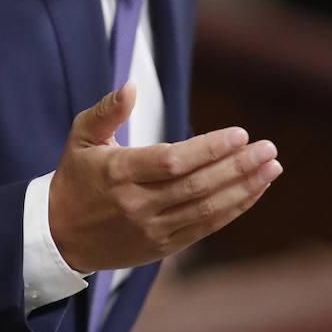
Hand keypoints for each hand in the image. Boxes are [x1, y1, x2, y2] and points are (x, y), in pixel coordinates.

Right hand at [48, 81, 281, 271]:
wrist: (60, 236)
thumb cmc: (76, 176)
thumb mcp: (81, 136)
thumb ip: (107, 110)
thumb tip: (131, 85)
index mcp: (120, 173)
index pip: (173, 161)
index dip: (209, 149)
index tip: (240, 133)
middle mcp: (138, 204)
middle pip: (197, 186)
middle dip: (238, 167)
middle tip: (268, 148)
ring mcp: (152, 229)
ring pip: (206, 210)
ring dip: (244, 188)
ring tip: (272, 167)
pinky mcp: (162, 247)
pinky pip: (204, 228)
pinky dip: (233, 209)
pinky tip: (254, 190)